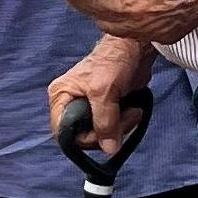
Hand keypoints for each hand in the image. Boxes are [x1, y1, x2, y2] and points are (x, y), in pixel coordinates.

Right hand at [48, 38, 157, 155]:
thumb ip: (104, 122)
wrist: (136, 49)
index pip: (63, 133)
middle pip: (84, 137)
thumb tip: (109, 148)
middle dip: (108, 131)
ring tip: (131, 110)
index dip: (84, 138)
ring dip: (120, 127)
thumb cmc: (114, 60)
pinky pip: (111, 129)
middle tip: (124, 116)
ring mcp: (88, 108)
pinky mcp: (104, 109)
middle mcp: (70, 104)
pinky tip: (132, 110)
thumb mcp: (105, 92)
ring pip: (100, 135)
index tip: (104, 133)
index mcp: (61, 97)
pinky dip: (124, 124)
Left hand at [63, 0, 197, 45]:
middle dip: (91, 5)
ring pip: (120, 28)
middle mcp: (142, 27)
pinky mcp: (170, 33)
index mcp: (133, 7)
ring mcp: (157, 34)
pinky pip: (139, 31)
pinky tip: (134, 3)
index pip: (91, 5)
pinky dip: (129, 19)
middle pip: (103, 20)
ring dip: (110, 13)